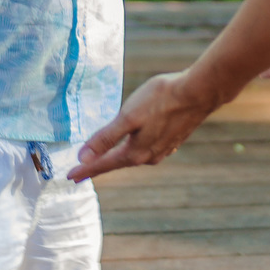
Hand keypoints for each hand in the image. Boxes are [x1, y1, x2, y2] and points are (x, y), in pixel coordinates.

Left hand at [67, 71, 218, 181]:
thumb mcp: (128, 117)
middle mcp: (149, 156)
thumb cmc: (162, 99)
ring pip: (132, 156)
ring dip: (116, 157)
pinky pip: (145, 148)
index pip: (103, 165)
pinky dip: (132, 148)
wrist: (200, 92)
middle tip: (82, 170)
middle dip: (98, 166)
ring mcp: (162, 150)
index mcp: (135, 153)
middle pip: (116, 162)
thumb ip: (105, 138)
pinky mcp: (172, 140)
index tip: (69, 177)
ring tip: (103, 158)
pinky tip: (132, 144)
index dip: (85, 170)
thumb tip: (83, 157)